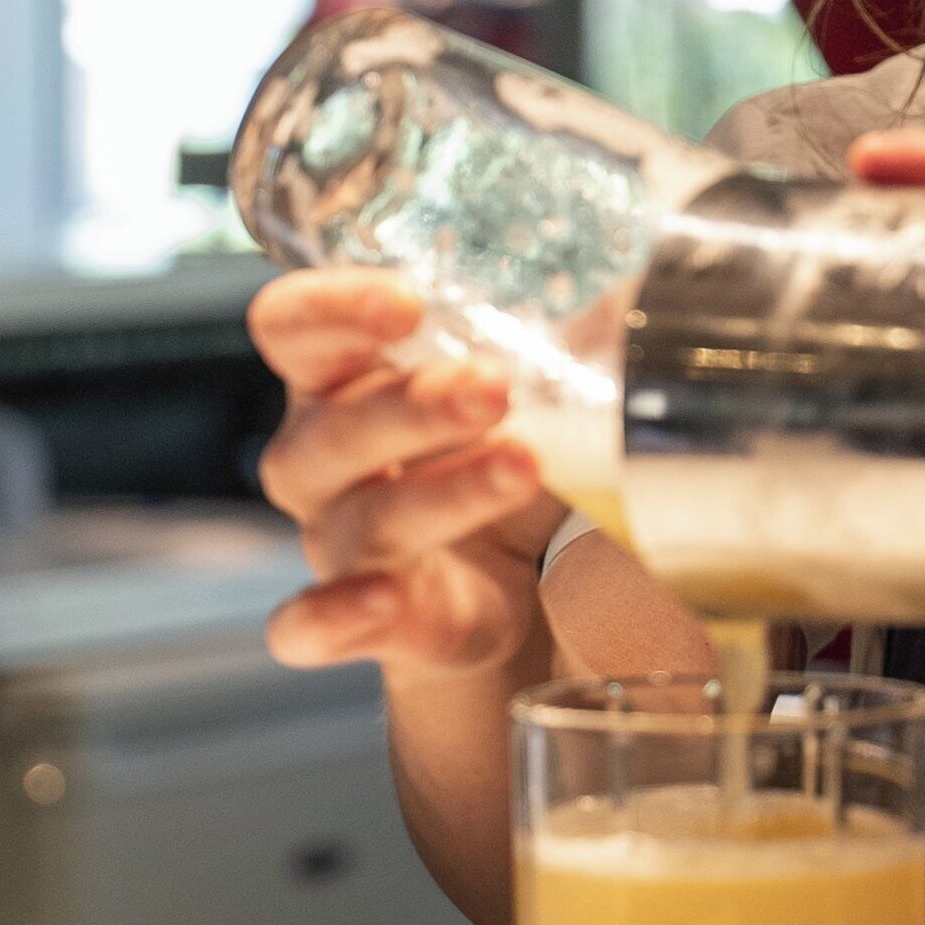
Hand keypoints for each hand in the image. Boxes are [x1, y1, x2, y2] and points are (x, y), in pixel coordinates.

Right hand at [249, 273, 559, 682]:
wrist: (531, 577)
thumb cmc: (508, 445)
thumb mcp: (541, 381)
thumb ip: (565, 334)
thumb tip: (630, 296)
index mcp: (346, 375)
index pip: (294, 328)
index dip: (332, 309)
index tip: (407, 304)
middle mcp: (326, 456)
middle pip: (333, 427)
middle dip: (415, 405)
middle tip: (495, 388)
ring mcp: (340, 541)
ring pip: (360, 518)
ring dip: (442, 494)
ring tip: (524, 467)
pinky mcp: (368, 621)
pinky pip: (309, 628)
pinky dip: (332, 618)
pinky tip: (379, 601)